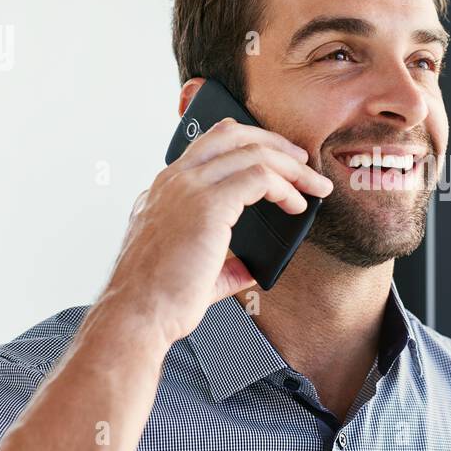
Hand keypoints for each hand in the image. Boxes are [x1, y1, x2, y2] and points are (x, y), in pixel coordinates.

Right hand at [98, 118, 332, 346]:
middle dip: (275, 143)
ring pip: (252, 152)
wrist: (138, 315)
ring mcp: (188, 188)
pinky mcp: (207, 205)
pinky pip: (259, 177)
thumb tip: (248, 269)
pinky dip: (285, 188)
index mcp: (164, 191)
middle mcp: (173, 181)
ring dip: (291, 167)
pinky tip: (296, 206)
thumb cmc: (159, 299)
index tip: (279, 161)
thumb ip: (223, 264)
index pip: (209, 144)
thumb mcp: (192, 270)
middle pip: (233, 134)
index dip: (250, 144)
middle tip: (303, 162)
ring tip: (313, 186)